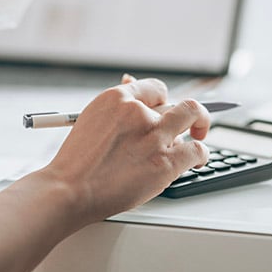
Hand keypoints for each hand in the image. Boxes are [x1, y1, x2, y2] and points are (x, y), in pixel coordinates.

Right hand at [43, 76, 209, 225]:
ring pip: (191, 116)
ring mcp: (154, 136)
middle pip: (175, 101)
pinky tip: (197, 159)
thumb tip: (131, 83)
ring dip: (197, 126)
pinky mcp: (165, 162)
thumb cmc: (78, 159)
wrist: (70, 188)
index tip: (166, 109)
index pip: (155, 89)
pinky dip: (201, 154)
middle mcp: (138, 112)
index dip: (163, 100)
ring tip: (197, 135)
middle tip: (188, 123)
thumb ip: (117, 105)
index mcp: (117, 98)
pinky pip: (197, 149)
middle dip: (183, 112)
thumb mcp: (92, 118)